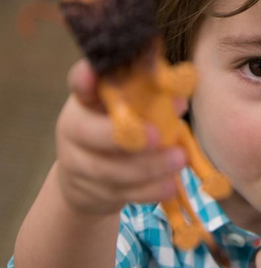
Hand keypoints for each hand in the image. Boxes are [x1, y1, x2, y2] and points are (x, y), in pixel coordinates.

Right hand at [55, 59, 188, 215]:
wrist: (88, 180)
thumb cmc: (117, 132)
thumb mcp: (129, 112)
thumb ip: (150, 101)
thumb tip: (179, 101)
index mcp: (85, 101)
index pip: (80, 85)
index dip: (84, 79)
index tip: (93, 73)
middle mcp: (75, 129)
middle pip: (89, 133)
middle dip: (125, 136)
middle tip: (158, 136)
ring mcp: (79, 164)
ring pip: (108, 170)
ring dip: (148, 167)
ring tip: (179, 160)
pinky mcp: (91, 192)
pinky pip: (121, 193)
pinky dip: (149, 191)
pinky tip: (171, 185)